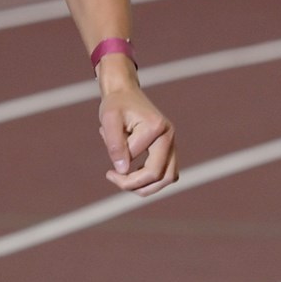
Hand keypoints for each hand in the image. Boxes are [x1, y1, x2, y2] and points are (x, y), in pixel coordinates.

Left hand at [97, 71, 179, 194]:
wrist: (125, 93)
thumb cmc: (115, 105)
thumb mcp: (108, 120)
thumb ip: (115, 145)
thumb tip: (123, 171)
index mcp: (157, 127)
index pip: (139, 159)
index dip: (120, 168)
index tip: (108, 171)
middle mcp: (169, 136)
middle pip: (159, 174)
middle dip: (135, 184)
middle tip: (115, 180)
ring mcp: (172, 143)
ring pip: (168, 178)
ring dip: (147, 187)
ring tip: (126, 183)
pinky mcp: (169, 149)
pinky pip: (168, 174)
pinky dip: (153, 182)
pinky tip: (135, 176)